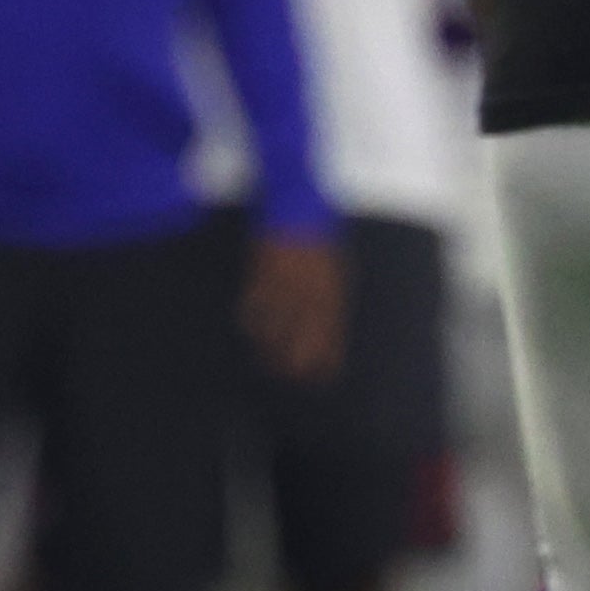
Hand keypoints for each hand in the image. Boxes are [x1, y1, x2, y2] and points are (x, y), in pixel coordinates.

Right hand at [242, 229, 345, 383]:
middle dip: (294, 365)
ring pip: (272, 331)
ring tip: (266, 357)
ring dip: (267, 348)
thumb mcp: (339, 273)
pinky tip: (251, 327)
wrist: (299, 209)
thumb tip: (332, 332)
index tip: (320, 381)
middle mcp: (309, 296)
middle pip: (301, 343)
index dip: (325, 365)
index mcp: (332, 296)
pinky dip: (250, 322)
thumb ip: (334, 303)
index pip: (331, 341)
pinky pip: (252, 309)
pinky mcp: (261, 277)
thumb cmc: (323, 243)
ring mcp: (283, 288)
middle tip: (287, 375)